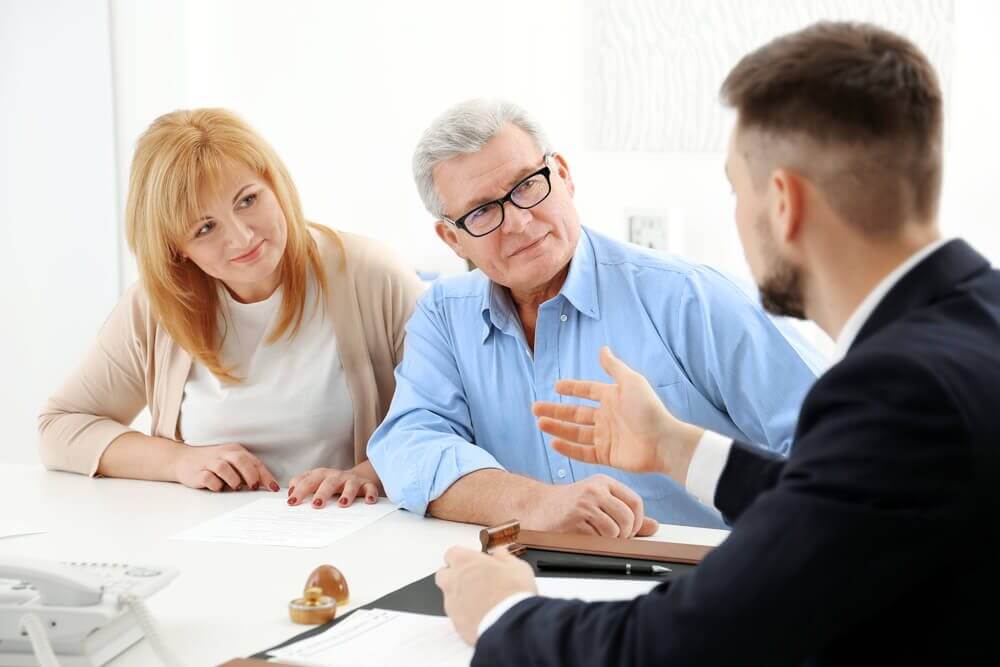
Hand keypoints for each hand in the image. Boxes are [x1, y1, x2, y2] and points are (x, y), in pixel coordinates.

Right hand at [173, 443, 279, 491]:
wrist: (183, 460)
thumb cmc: (212, 463)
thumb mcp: (231, 462)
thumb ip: (246, 470)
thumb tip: (265, 485)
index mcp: (235, 450)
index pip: (254, 462)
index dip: (265, 475)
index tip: (273, 488)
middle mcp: (223, 454)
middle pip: (241, 460)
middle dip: (250, 475)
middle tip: (254, 486)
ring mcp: (210, 462)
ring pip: (224, 468)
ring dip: (233, 480)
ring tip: (235, 487)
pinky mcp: (198, 472)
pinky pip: (208, 478)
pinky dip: (216, 485)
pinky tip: (218, 487)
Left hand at [287, 463, 382, 507]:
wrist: (356, 477)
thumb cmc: (331, 483)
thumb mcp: (315, 481)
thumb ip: (301, 485)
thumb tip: (290, 494)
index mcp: (321, 475)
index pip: (308, 481)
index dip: (300, 491)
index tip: (292, 502)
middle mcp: (336, 476)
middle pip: (328, 482)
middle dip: (322, 492)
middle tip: (317, 505)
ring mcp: (351, 480)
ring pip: (350, 485)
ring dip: (347, 494)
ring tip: (343, 504)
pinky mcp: (366, 485)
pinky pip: (370, 488)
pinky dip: (370, 494)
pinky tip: (369, 501)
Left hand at [435, 547, 536, 644]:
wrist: (511, 624)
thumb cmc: (513, 592)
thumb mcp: (517, 567)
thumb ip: (504, 557)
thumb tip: (500, 553)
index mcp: (465, 561)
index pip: (452, 553)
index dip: (463, 557)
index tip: (473, 561)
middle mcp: (453, 580)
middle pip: (443, 574)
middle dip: (454, 575)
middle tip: (473, 580)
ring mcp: (452, 602)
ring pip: (449, 596)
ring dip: (460, 596)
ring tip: (481, 601)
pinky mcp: (455, 622)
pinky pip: (456, 615)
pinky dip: (465, 614)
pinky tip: (481, 615)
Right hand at [523, 474, 657, 537]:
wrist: (538, 506)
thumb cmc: (571, 505)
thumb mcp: (601, 501)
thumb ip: (627, 513)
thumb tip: (653, 526)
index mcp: (604, 482)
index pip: (635, 502)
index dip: (638, 521)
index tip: (631, 529)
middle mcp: (595, 489)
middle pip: (627, 517)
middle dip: (626, 534)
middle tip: (616, 537)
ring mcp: (584, 503)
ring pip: (614, 529)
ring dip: (610, 540)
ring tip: (599, 535)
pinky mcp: (574, 518)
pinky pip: (598, 537)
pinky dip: (596, 542)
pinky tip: (586, 535)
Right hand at [532, 346, 704, 483]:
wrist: (663, 442)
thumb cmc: (648, 409)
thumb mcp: (631, 382)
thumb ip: (614, 367)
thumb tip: (602, 348)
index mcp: (612, 398)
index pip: (587, 391)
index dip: (572, 388)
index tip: (556, 386)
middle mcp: (606, 417)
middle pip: (575, 413)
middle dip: (555, 410)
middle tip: (535, 407)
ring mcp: (605, 437)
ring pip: (575, 432)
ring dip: (557, 427)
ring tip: (540, 423)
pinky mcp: (606, 455)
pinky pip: (583, 452)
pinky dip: (568, 449)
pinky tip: (554, 443)